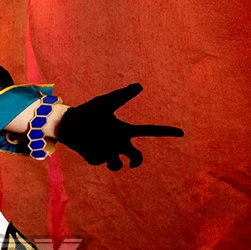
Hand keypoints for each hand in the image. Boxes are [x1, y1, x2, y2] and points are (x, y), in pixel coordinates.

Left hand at [54, 82, 183, 169]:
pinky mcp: (96, 159)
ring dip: (112, 160)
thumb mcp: (106, 102)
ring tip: (100, 149)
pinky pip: (99, 160)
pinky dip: (93, 153)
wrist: (69, 123)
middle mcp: (119, 142)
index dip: (166, 132)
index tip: (181, 132)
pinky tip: (85, 145)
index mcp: (125, 130)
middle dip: (137, 161)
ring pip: (117, 164)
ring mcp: (108, 152)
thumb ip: (123, 95)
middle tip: (133, 161)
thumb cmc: (88, 111)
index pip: (149, 131)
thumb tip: (140, 86)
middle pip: (137, 156)